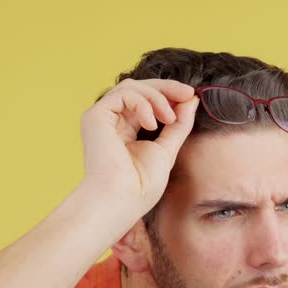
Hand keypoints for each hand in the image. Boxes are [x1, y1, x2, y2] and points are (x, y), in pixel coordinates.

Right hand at [78, 78, 199, 216]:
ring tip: (169, 118)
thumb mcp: (167, 149)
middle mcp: (111, 122)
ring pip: (131, 87)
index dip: (168, 95)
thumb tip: (191, 99)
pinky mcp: (95, 116)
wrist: (121, 200)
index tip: (190, 96)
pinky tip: (152, 124)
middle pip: (138, 89)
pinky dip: (143, 104)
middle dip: (166, 88)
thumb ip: (179, 124)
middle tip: (187, 93)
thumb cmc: (140, 186)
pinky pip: (123, 94)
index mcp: (125, 130)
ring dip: (157, 97)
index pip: (146, 102)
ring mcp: (102, 118)